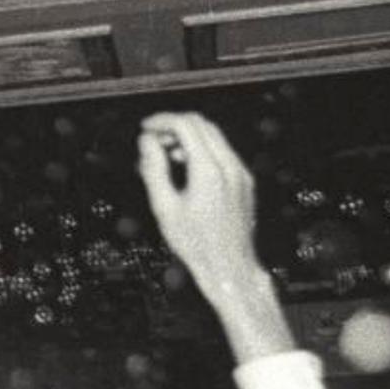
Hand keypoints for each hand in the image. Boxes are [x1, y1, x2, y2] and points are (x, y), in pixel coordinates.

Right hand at [135, 111, 261, 292]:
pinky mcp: (244, 181)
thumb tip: (147, 143)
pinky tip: (186, 169)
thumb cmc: (198, 245)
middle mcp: (229, 167)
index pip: (185, 125)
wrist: (230, 267)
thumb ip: (153, 169)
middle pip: (201, 124)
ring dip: (188, 137)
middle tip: (153, 140)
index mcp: (209, 171)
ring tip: (166, 157)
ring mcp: (240, 173)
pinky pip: (223, 152)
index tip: (146, 128)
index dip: (161, 121)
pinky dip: (202, 150)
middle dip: (174, 125)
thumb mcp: (164, 207)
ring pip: (214, 136)